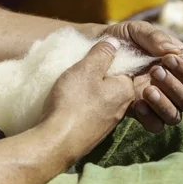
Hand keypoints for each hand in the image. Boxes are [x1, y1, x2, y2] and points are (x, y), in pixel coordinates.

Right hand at [41, 38, 134, 157]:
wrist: (57, 141)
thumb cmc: (74, 101)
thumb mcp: (87, 69)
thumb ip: (102, 53)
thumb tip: (116, 42)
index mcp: (126, 90)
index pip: (123, 67)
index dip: (106, 60)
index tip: (89, 59)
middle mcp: (123, 107)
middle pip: (112, 83)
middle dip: (97, 76)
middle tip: (77, 73)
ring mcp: (109, 122)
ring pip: (101, 98)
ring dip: (88, 92)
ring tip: (71, 88)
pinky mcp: (95, 132)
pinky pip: (92, 112)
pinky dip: (83, 106)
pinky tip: (70, 105)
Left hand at [102, 21, 182, 132]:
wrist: (97, 51)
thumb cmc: (123, 38)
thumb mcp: (137, 30)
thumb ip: (154, 37)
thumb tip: (172, 51)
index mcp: (181, 67)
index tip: (168, 60)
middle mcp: (174, 87)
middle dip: (175, 88)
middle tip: (155, 71)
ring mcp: (160, 103)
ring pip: (175, 116)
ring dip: (164, 105)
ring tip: (147, 90)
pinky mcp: (143, 114)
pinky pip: (155, 125)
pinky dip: (150, 118)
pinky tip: (137, 104)